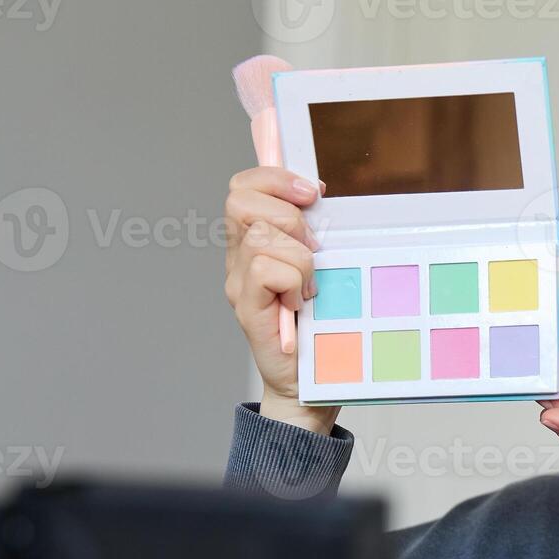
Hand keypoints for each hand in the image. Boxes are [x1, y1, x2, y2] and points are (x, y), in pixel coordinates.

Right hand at [222, 166, 337, 434]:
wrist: (308, 383)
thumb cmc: (317, 326)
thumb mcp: (320, 268)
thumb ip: (311, 233)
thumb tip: (318, 191)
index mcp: (254, 241)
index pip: (244, 186)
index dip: (275, 176)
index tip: (313, 192)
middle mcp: (238, 258)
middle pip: (241, 199)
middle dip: (288, 214)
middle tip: (313, 249)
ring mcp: (238, 282)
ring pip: (262, 235)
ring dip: (300, 258)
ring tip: (310, 287)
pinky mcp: (246, 306)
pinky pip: (267, 270)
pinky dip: (294, 282)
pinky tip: (301, 304)